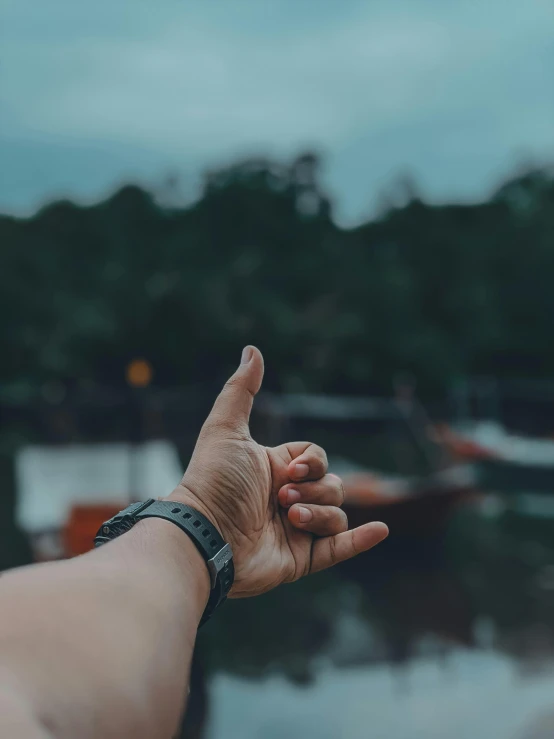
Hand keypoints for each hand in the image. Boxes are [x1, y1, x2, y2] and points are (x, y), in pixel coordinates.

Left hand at [167, 346, 387, 597]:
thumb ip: (241, 390)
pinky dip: (361, 540)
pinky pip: (338, 548)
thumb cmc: (212, 481)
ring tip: (289, 518)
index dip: (312, 461)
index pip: (315, 457)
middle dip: (314, 488)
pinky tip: (381, 530)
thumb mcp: (226, 428)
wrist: (204, 535)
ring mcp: (295, 531)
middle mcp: (287, 499)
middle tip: (282, 499)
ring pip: (335, 514)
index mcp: (274, 471)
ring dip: (319, 512)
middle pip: (331, 483)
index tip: (290, 469)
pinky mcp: (300, 560)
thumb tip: (253, 350)